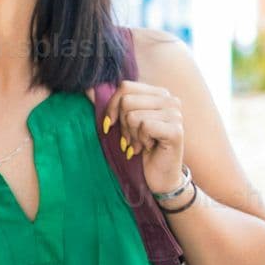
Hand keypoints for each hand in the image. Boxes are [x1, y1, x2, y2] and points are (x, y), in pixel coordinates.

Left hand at [106, 79, 187, 197]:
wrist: (159, 177)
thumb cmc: (139, 150)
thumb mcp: (122, 124)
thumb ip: (110, 105)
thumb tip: (88, 88)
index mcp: (157, 93)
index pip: (125, 87)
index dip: (112, 107)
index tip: (112, 125)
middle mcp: (169, 99)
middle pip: (126, 101)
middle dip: (123, 125)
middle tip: (131, 139)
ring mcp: (175, 114)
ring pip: (133, 116)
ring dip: (132, 136)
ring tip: (140, 145)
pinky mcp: (176, 130)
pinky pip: (144, 126)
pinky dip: (141, 141)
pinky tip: (149, 148)